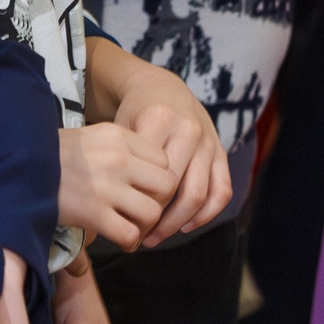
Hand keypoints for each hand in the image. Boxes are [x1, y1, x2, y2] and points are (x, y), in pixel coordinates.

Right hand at [58, 122, 173, 248]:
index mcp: (118, 136)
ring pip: (152, 212)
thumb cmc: (53, 155)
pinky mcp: (93, 212)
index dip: (158, 179)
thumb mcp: (90, 138)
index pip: (163, 160)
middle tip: (144, 211)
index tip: (145, 189)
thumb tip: (144, 170)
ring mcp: (106, 185)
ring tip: (132, 226)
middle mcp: (117, 158)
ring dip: (145, 225)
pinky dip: (129, 242)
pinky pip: (130, 234)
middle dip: (159, 202)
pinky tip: (120, 240)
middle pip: (166, 185)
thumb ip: (121, 149)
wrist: (17, 166)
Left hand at [111, 61, 231, 241]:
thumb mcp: (117, 129)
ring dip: (177, 223)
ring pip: (199, 194)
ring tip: (156, 236)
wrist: (161, 87)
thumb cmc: (133, 114)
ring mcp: (208, 141)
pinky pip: (221, 190)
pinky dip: (206, 214)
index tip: (120, 221)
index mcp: (158, 118)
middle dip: (155, 218)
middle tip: (136, 235)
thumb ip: (114, 163)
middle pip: (174, 187)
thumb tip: (102, 214)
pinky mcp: (220, 151)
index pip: (148, 175)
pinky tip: (185, 226)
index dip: (135, 204)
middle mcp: (188, 129)